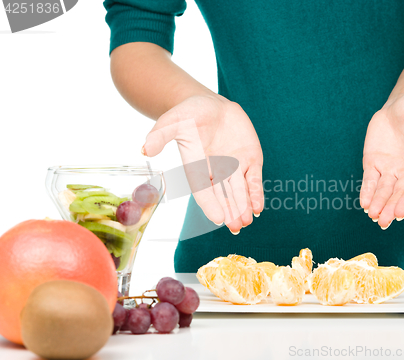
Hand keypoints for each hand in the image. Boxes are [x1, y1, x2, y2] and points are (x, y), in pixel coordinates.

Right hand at [142, 95, 263, 233]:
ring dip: (244, 207)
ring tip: (246, 221)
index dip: (211, 205)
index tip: (218, 219)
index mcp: (197, 168)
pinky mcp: (250, 160)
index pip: (203, 191)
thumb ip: (160, 135)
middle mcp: (216, 172)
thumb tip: (144, 149)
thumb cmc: (189, 114)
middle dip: (230, 211)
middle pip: (223, 196)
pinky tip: (258, 207)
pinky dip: (256, 193)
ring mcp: (234, 167)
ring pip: (240, 191)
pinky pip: (254, 179)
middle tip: (236, 227)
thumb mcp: (173, 121)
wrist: (211, 104)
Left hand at [360, 91, 403, 228]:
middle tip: (383, 222)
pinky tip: (364, 204)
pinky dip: (367, 191)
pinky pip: (370, 180)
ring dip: (378, 203)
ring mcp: (390, 167)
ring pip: (384, 190)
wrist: (403, 104)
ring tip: (373, 217)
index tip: (400, 212)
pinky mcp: (375, 162)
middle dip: (391, 207)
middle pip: (399, 192)